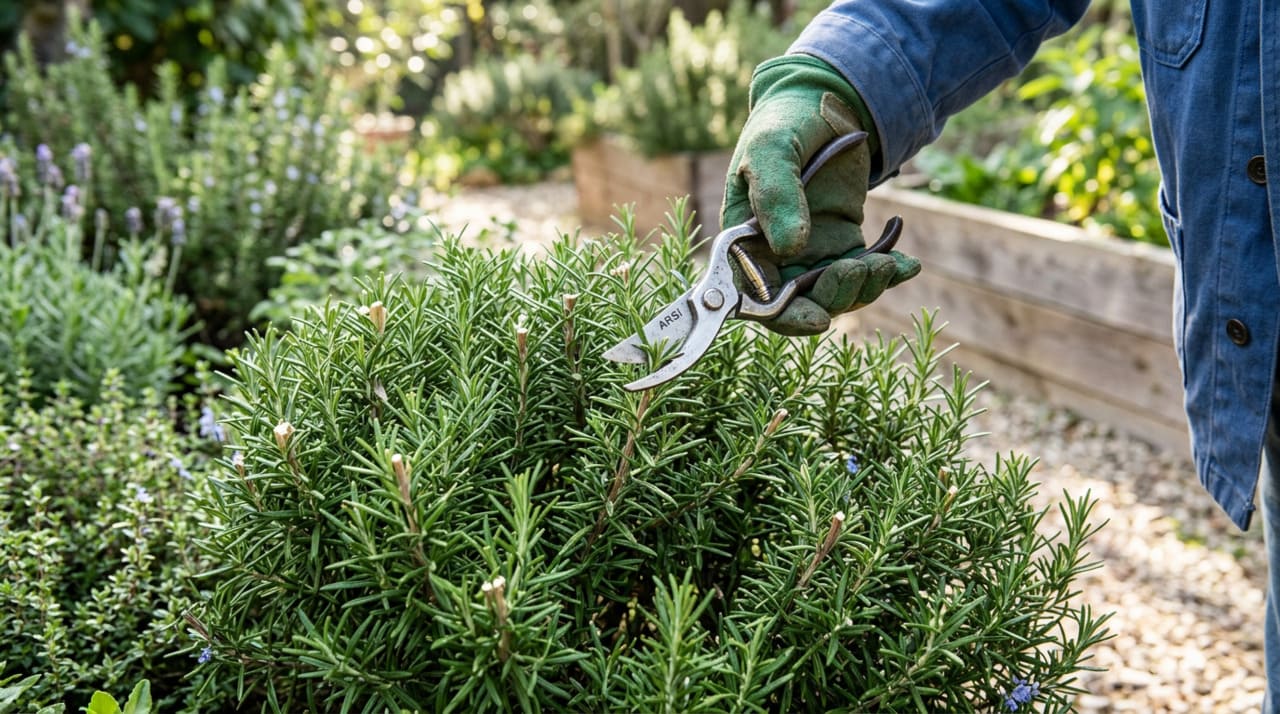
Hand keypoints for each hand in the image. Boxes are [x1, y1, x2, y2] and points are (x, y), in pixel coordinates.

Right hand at [722, 55, 919, 335]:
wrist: (825, 103)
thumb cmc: (786, 122)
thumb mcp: (773, 148)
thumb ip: (776, 193)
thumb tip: (789, 246)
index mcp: (744, 240)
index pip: (754, 296)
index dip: (783, 315)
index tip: (818, 318)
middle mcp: (774, 255)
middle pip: (799, 304)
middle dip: (834, 299)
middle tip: (860, 269)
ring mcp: (810, 254)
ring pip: (836, 295)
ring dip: (864, 288)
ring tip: (886, 263)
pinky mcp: (843, 246)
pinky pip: (864, 275)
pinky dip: (888, 274)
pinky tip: (905, 263)